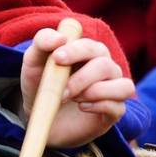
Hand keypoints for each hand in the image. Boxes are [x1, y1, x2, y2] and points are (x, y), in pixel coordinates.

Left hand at [19, 28, 136, 148]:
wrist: (40, 118)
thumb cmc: (40, 85)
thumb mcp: (33, 62)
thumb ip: (42, 41)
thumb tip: (61, 38)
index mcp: (88, 52)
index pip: (90, 46)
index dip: (75, 51)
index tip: (57, 59)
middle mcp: (105, 67)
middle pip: (105, 65)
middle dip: (81, 79)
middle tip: (61, 92)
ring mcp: (113, 89)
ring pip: (122, 85)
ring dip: (96, 92)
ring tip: (75, 99)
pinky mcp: (114, 111)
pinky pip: (118, 107)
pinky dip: (100, 106)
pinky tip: (82, 108)